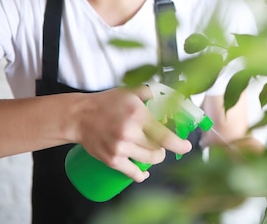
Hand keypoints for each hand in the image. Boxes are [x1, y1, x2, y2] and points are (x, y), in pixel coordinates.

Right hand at [73, 86, 191, 181]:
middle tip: (164, 142)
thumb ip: (153, 93)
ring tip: (154, 151)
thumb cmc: (107, 103)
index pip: (165, 135)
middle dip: (165, 147)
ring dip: (156, 158)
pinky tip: (145, 173)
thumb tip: (174, 96)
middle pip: (158, 149)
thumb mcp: (131, 92)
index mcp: (137, 115)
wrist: (79, 116)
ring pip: (148, 161)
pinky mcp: (111, 160)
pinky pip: (132, 173)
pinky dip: (141, 175)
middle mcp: (129, 133)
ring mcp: (120, 149)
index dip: (179, 144)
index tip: (187, 146)